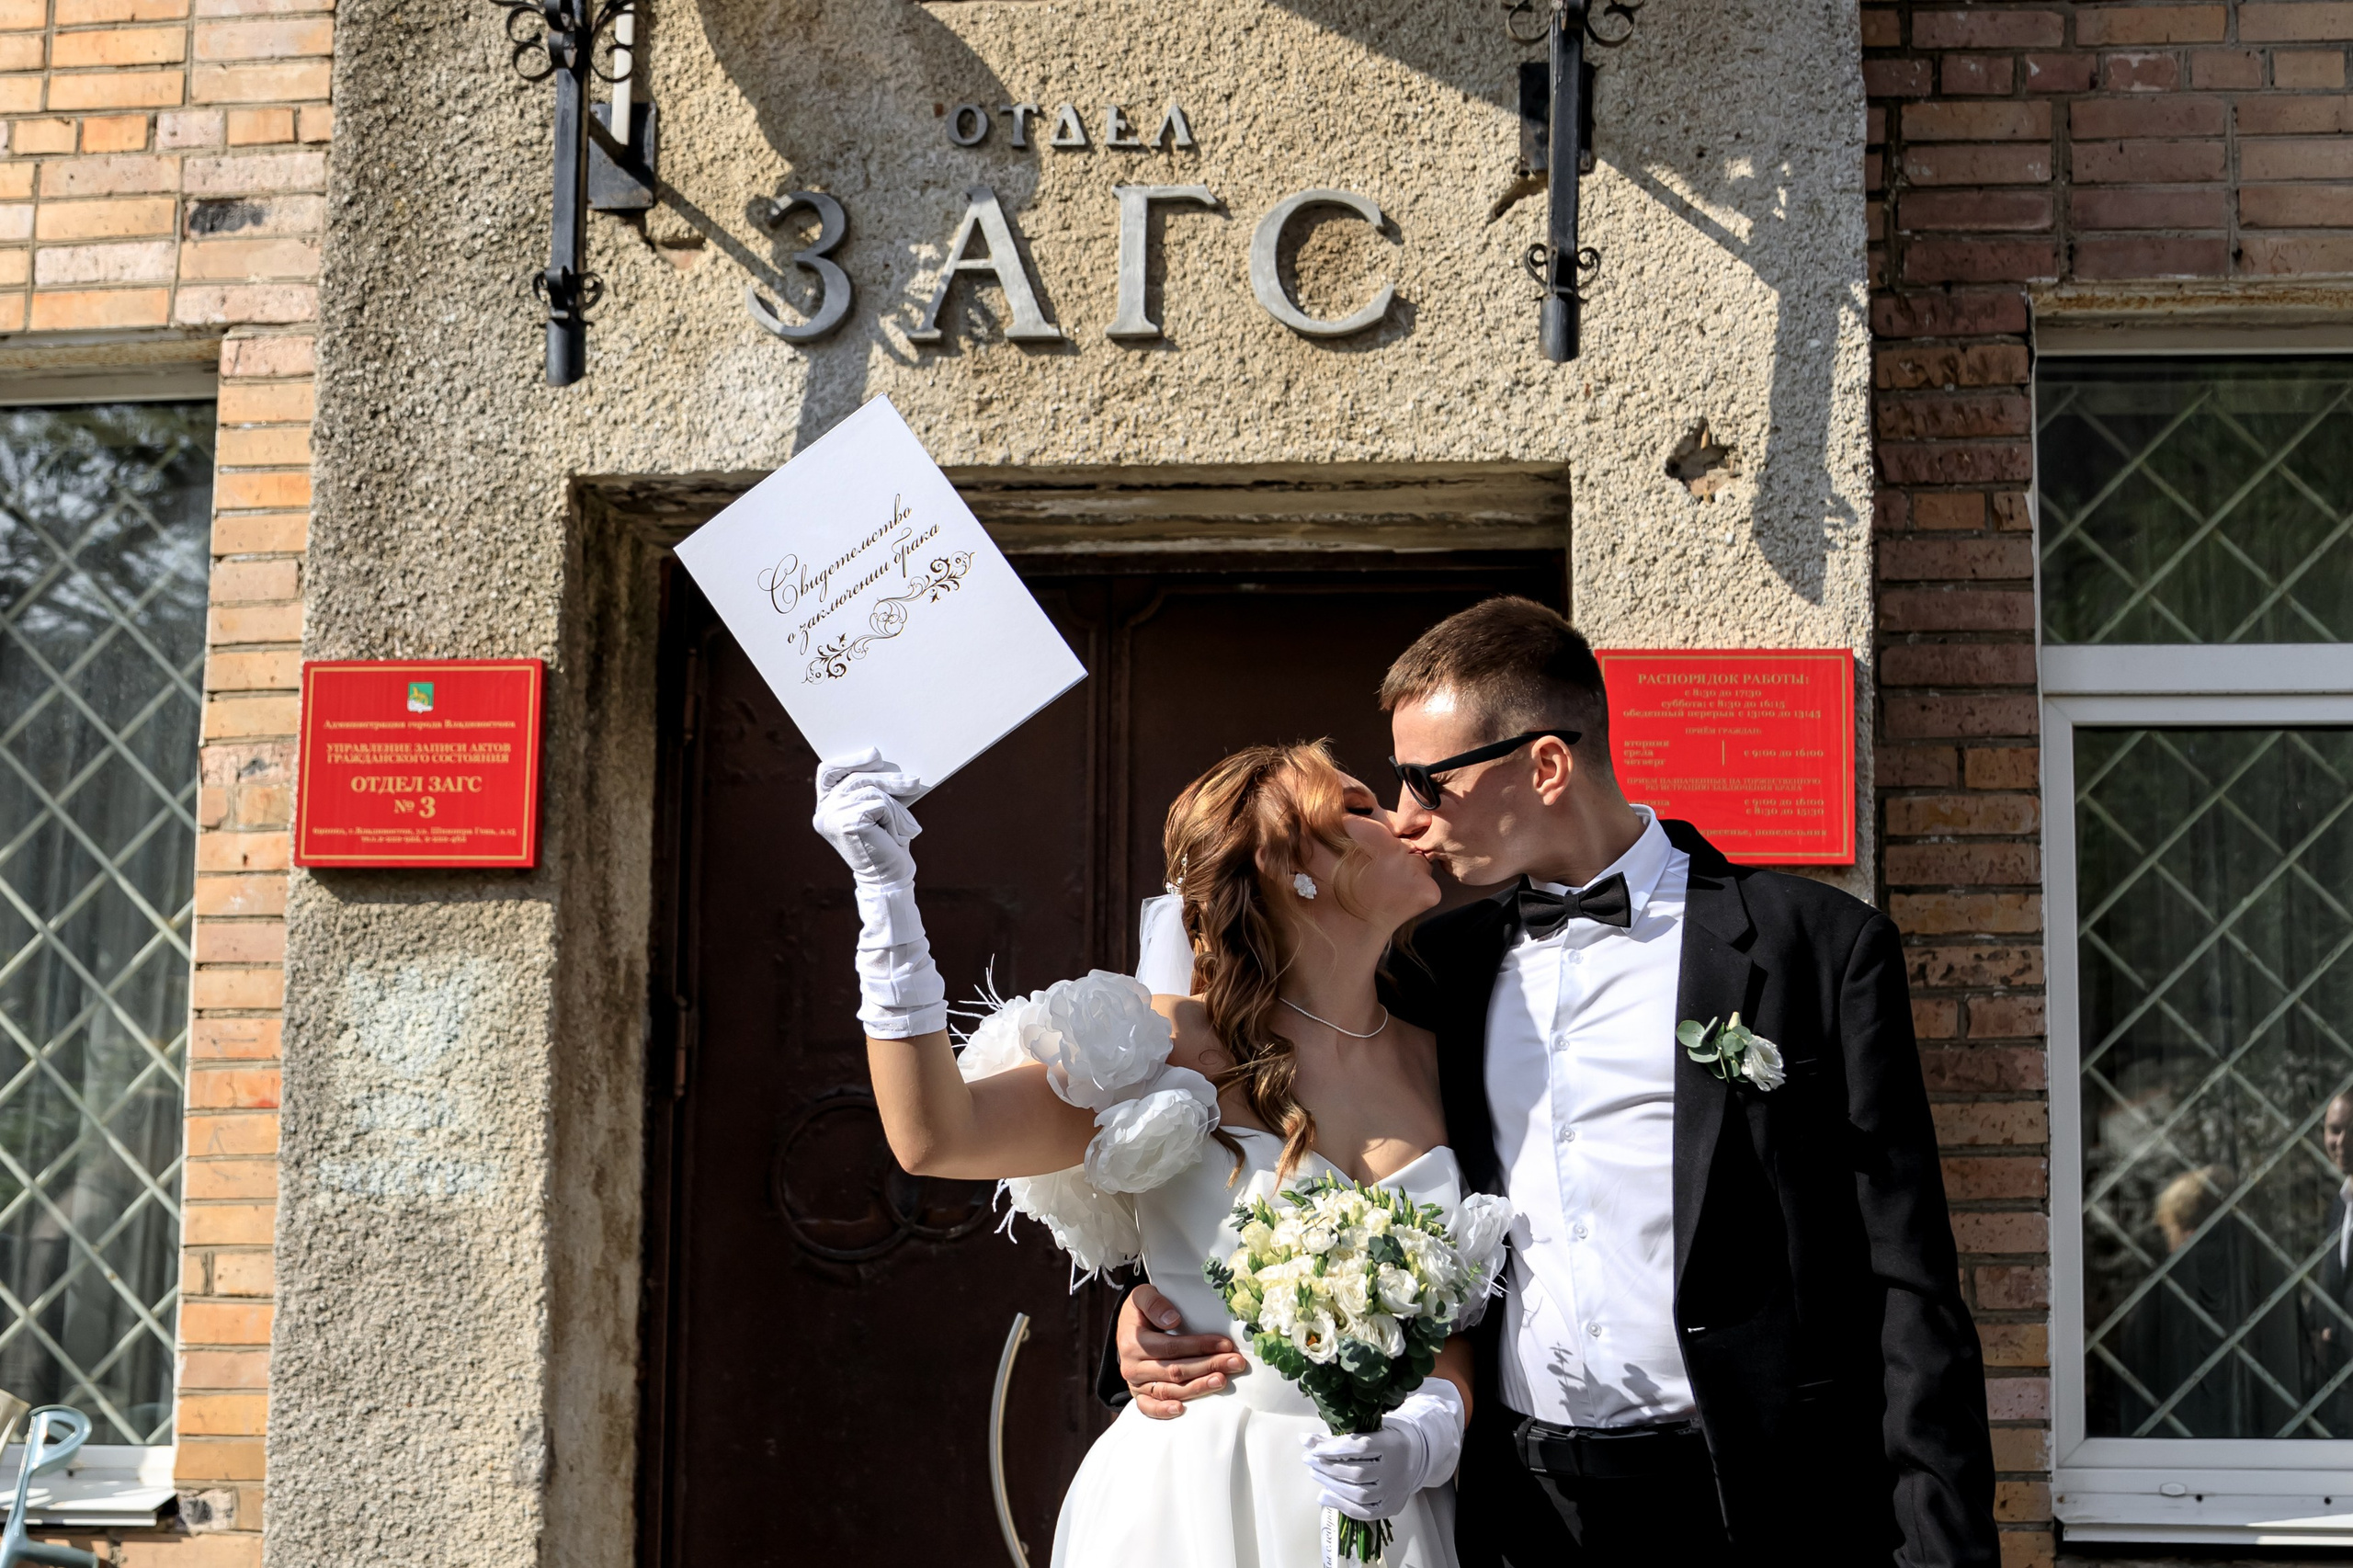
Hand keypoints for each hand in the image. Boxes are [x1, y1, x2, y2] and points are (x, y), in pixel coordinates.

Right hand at [813, 749, 922, 885]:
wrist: (890, 878)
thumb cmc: (887, 842)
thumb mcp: (880, 808)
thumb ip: (876, 786)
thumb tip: (885, 758)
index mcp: (826, 806)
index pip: (828, 770)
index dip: (851, 759)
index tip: (876, 755)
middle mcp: (823, 812)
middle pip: (856, 778)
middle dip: (888, 779)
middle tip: (915, 781)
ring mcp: (831, 818)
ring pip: (871, 790)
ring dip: (896, 805)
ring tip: (908, 824)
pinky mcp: (846, 824)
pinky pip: (879, 804)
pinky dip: (894, 817)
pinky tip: (896, 836)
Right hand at [1118, 1283, 1245, 1419]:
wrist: (1127, 1328)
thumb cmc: (1140, 1310)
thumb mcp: (1142, 1296)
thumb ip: (1154, 1303)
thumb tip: (1173, 1319)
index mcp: (1132, 1342)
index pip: (1171, 1347)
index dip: (1199, 1346)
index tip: (1225, 1344)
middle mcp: (1131, 1366)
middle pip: (1175, 1370)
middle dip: (1208, 1366)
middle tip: (1235, 1363)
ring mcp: (1135, 1383)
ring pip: (1169, 1390)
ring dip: (1198, 1387)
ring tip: (1222, 1381)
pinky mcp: (1138, 1395)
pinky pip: (1149, 1408)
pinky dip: (1163, 1411)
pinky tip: (1182, 1409)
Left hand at [1301, 1383, 1464, 1521]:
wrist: (1413, 1458)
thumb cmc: (1383, 1441)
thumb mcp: (1367, 1431)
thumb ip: (1337, 1436)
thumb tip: (1305, 1439)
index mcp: (1392, 1444)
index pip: (1359, 1446)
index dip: (1333, 1448)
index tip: (1313, 1448)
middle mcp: (1396, 1470)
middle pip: (1356, 1472)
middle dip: (1327, 1467)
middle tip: (1309, 1460)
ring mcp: (1394, 1492)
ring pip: (1358, 1493)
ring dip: (1331, 1485)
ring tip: (1315, 1473)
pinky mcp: (1390, 1508)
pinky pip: (1363, 1512)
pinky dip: (1340, 1504)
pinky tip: (1324, 1494)